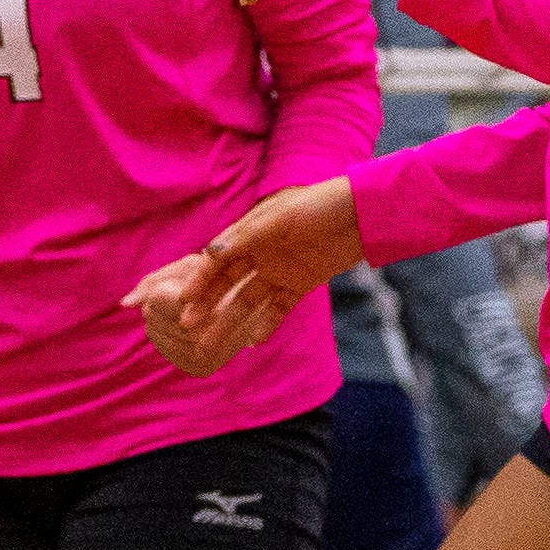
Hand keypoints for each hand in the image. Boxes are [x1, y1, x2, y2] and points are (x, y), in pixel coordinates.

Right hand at [133, 179, 365, 372]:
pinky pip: (278, 308)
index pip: (216, 259)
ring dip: (229, 320)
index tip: (184, 301)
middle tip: (188, 326)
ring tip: (210, 343)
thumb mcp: (279, 218)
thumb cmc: (320, 206)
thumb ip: (244, 239)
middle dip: (206, 304)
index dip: (199, 280)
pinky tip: (252, 340)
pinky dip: (266, 323)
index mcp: (250, 232)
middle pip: (226, 283)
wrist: (365, 213)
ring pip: (246, 300)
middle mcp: (259, 252)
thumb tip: (207, 255)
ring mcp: (279, 269)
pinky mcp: (301, 283)